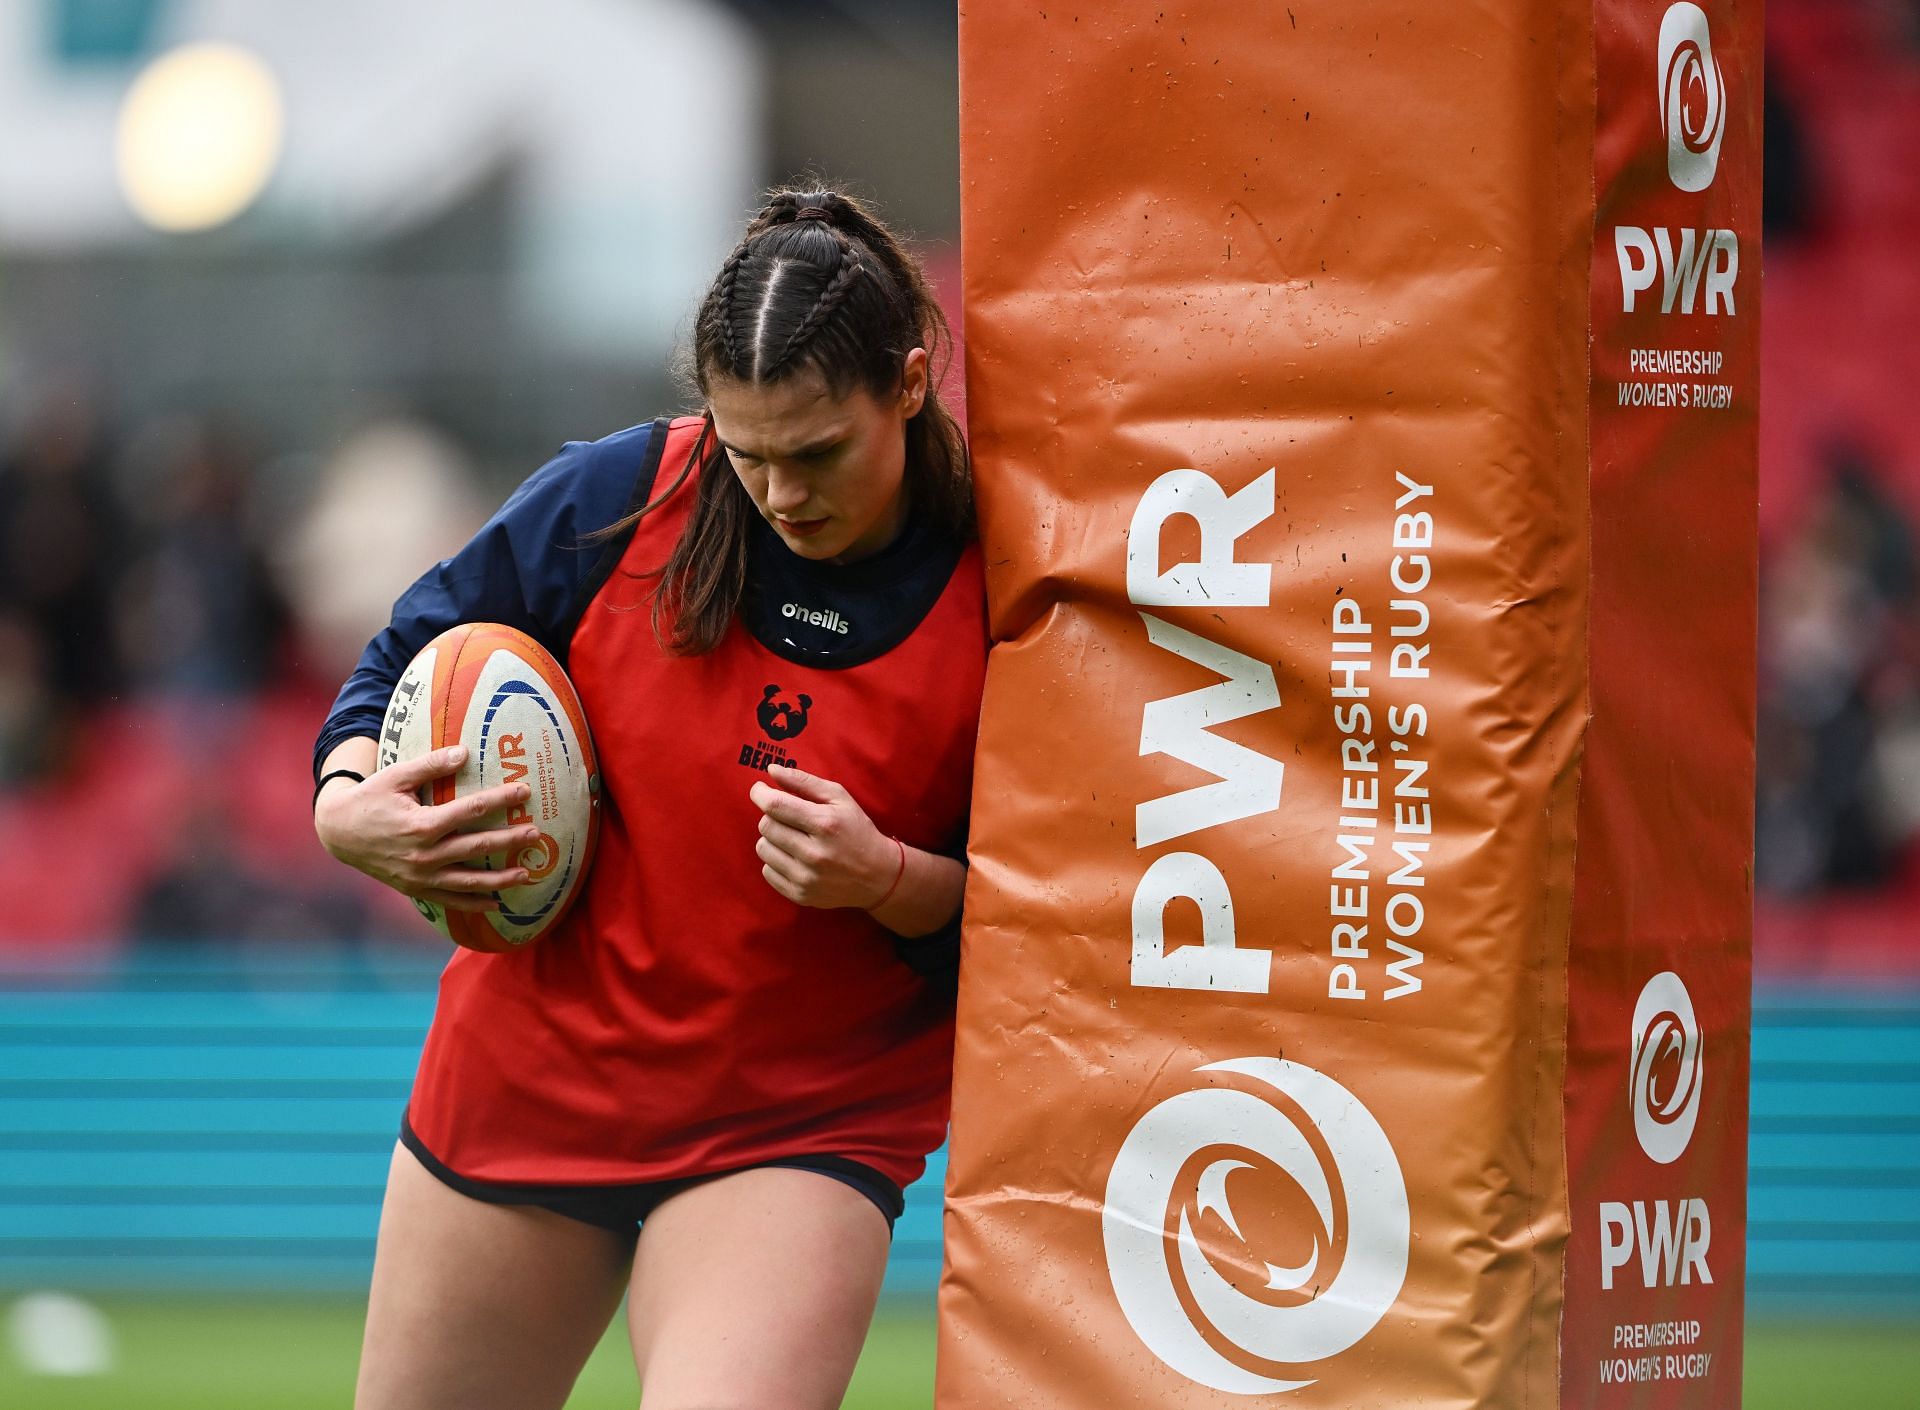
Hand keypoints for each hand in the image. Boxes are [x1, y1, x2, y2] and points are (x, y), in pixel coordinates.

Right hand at [313, 745, 538, 912]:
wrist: (338, 833)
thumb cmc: (370, 798)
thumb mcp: (396, 776)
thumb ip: (431, 765)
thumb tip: (465, 751)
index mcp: (421, 824)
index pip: (470, 810)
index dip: (500, 799)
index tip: (524, 791)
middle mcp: (423, 854)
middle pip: (477, 846)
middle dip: (509, 840)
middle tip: (536, 833)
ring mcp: (420, 876)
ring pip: (468, 881)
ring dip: (500, 879)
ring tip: (528, 874)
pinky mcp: (416, 889)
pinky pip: (450, 900)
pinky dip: (474, 903)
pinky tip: (497, 903)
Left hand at [748, 764, 897, 909]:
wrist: (878, 876)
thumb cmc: (857, 830)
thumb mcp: (839, 798)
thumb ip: (804, 781)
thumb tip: (771, 770)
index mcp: (825, 824)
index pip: (775, 806)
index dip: (760, 794)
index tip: (759, 789)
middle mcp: (814, 854)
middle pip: (766, 826)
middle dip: (772, 815)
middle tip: (788, 816)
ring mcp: (806, 878)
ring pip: (763, 848)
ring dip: (772, 838)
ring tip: (792, 837)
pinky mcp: (800, 895)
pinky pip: (767, 871)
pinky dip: (776, 861)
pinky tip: (794, 857)